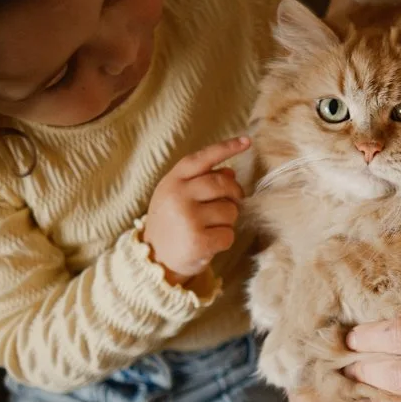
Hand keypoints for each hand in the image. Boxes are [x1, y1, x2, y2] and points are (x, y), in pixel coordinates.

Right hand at [143, 138, 248, 284]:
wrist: (154, 259)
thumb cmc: (171, 223)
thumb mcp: (177, 196)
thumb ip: (201, 181)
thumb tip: (230, 171)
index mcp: (173, 181)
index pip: (202, 158)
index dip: (226, 148)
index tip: (246, 142)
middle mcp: (179, 196)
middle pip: (224, 184)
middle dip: (234, 194)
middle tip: (232, 203)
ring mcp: (188, 218)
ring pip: (230, 211)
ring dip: (228, 220)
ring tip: (211, 227)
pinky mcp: (198, 240)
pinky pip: (229, 234)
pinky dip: (225, 239)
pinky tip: (210, 243)